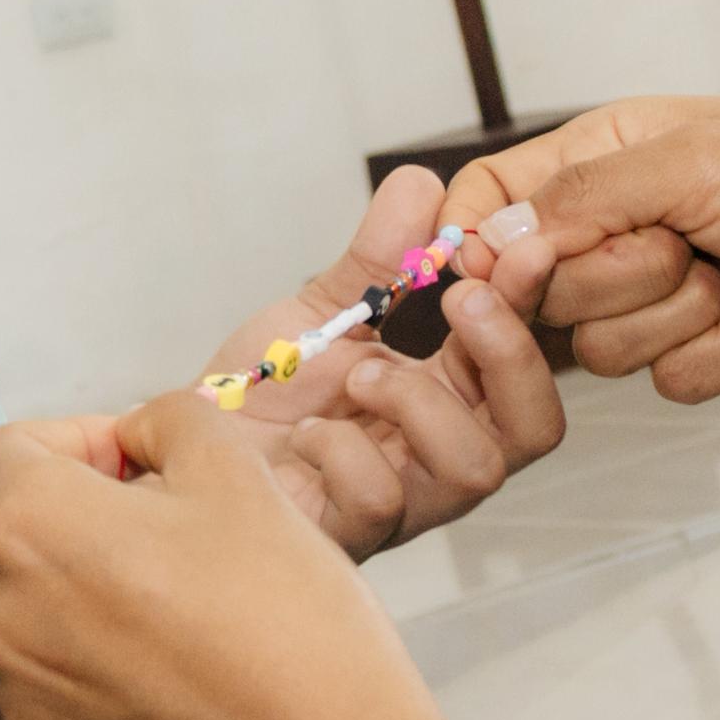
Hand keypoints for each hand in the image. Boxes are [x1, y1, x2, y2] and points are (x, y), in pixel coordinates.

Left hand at [0, 399, 453, 719]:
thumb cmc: (284, 611)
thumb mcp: (237, 469)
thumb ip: (166, 422)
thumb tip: (136, 438)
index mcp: (28, 525)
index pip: (4, 451)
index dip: (74, 441)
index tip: (138, 463)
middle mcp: (0, 616)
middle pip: (18, 539)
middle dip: (84, 521)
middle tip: (176, 533)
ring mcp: (26, 701)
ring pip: (43, 618)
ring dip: (95, 600)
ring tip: (190, 611)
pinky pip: (68, 693)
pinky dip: (110, 674)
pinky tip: (188, 678)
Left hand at [194, 167, 568, 555]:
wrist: (184, 447)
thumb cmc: (262, 391)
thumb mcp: (322, 310)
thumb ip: (377, 256)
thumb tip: (423, 184)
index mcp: (447, 398)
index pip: (524, 360)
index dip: (531, 303)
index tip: (514, 245)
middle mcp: (437, 456)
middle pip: (535, 427)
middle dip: (509, 352)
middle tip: (458, 298)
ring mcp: (399, 503)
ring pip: (473, 469)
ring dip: (419, 402)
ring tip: (358, 374)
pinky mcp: (345, 535)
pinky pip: (380, 501)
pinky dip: (345, 452)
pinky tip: (308, 435)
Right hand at [449, 98, 719, 401]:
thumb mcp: (691, 163)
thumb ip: (579, 201)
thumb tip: (487, 241)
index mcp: (606, 158)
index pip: (495, 199)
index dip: (477, 243)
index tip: (485, 275)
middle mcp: (624, 227)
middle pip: (541, 290)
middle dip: (620, 277)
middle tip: (687, 245)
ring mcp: (662, 296)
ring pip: (601, 349)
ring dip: (680, 318)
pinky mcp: (705, 353)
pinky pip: (668, 383)